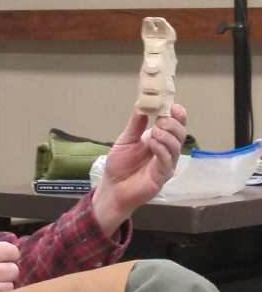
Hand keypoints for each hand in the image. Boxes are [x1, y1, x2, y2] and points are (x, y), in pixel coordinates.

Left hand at [92, 104, 186, 235]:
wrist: (112, 187)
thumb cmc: (119, 165)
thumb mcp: (126, 139)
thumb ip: (135, 124)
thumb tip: (142, 104)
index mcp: (158, 139)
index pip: (174, 125)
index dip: (177, 115)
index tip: (174, 106)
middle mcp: (165, 151)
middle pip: (180, 134)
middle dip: (173, 124)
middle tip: (161, 120)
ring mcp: (166, 163)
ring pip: (176, 146)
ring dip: (166, 136)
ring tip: (155, 131)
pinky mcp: (162, 176)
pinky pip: (167, 161)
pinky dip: (161, 149)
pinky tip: (152, 144)